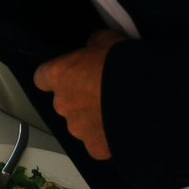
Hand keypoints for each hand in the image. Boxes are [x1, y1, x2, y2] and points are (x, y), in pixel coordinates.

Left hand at [32, 28, 125, 160]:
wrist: (146, 96)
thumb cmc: (121, 62)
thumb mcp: (105, 40)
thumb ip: (92, 46)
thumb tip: (93, 48)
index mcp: (58, 75)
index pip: (42, 79)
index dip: (56, 78)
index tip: (71, 77)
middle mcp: (62, 104)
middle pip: (65, 103)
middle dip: (81, 100)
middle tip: (105, 95)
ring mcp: (77, 128)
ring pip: (81, 125)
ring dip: (94, 121)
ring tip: (118, 114)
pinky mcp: (95, 147)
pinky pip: (97, 145)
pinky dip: (107, 140)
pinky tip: (122, 131)